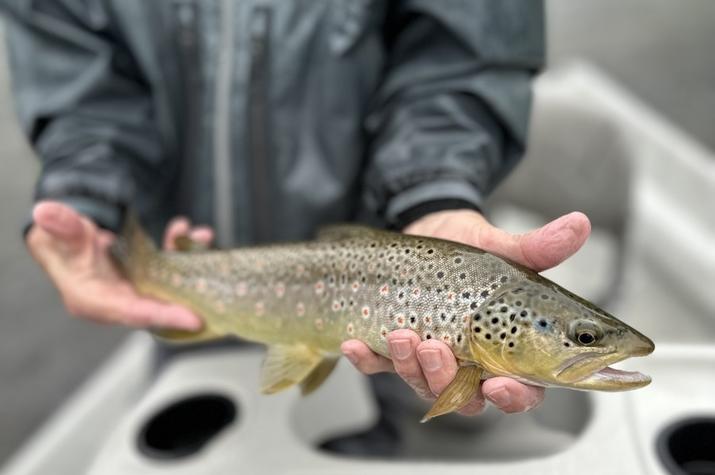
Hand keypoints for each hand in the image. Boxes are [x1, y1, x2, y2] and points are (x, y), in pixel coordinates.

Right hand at [26, 201, 212, 329]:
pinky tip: (190, 232)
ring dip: (188, 263)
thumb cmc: (62, 239)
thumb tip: (45, 213)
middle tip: (216, 289)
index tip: (195, 319)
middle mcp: (117, 301)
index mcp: (93, 300)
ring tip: (201, 237)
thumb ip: (61, 225)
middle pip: (159, 306)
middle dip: (189, 295)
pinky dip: (180, 251)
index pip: (133, 313)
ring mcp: (134, 290)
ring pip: (168, 284)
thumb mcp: (62, 231)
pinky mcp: (145, 279)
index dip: (163, 316)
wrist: (66, 234)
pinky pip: (168, 269)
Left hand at [341, 209, 590, 414]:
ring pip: (422, 385)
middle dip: (445, 379)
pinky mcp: (397, 349)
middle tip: (434, 347)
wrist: (426, 229)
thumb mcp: (500, 246)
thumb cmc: (472, 244)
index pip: (524, 390)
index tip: (498, 384)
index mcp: (510, 348)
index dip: (515, 397)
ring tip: (399, 335)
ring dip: (409, 367)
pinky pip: (382, 367)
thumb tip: (580, 224)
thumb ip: (536, 247)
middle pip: (466, 397)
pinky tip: (356, 344)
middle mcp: (472, 363)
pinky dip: (368, 360)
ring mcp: (432, 359)